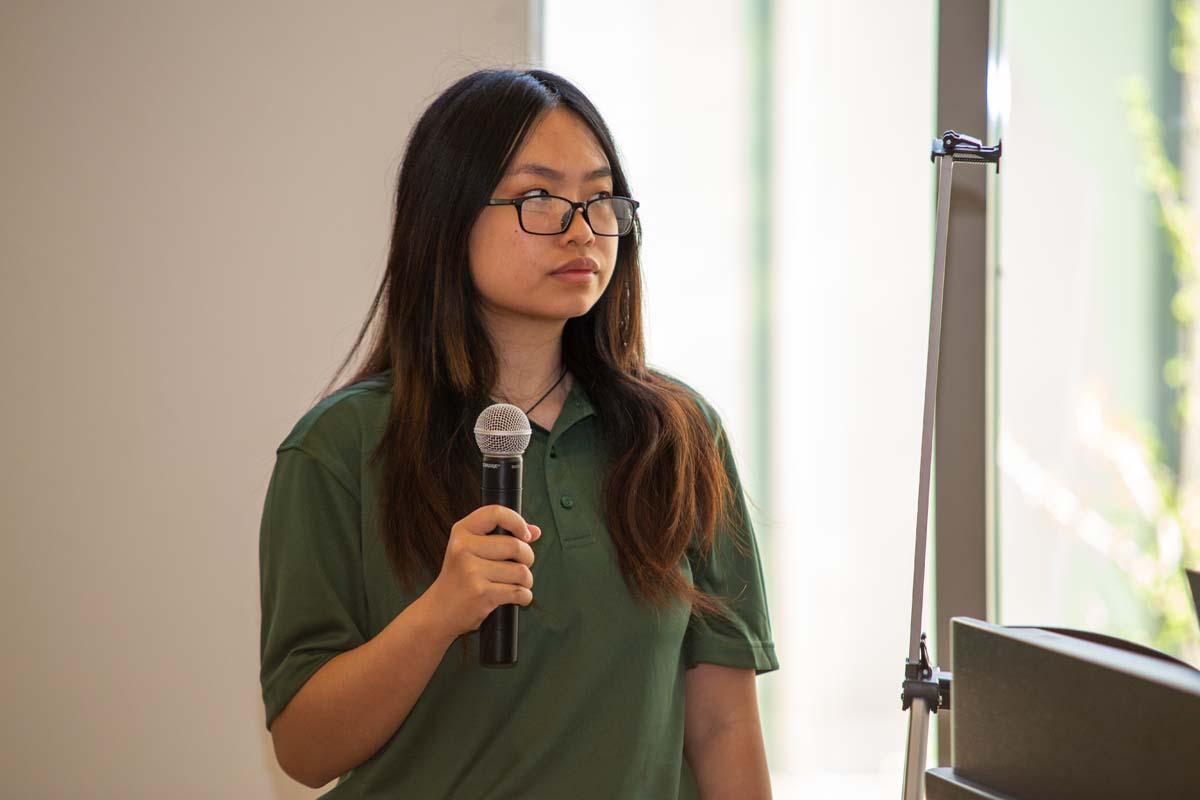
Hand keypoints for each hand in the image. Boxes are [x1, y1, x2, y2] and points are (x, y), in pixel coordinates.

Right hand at [423, 505, 541, 638]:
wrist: (439, 610)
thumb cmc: (461, 578)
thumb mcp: (473, 550)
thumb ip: (503, 537)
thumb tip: (536, 531)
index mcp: (462, 531)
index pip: (496, 513)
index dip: (518, 522)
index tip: (526, 536)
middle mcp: (464, 548)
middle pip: (516, 545)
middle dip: (528, 558)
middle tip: (521, 566)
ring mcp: (471, 571)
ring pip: (521, 571)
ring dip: (526, 581)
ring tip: (515, 584)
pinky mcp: (481, 593)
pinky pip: (519, 592)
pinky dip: (524, 597)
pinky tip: (515, 598)